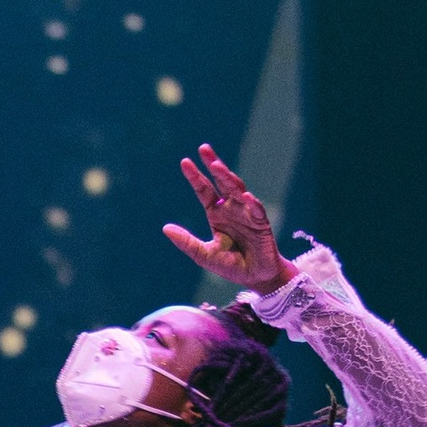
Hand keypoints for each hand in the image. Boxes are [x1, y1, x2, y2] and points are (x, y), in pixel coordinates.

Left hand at [161, 145, 296, 292]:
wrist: (255, 278)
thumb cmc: (230, 265)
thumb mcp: (203, 254)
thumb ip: (187, 241)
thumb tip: (165, 228)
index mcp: (216, 213)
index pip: (204, 191)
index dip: (195, 177)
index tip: (185, 162)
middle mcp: (231, 209)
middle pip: (221, 182)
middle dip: (213, 165)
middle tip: (203, 149)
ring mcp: (247, 214)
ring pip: (237, 190)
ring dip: (228, 178)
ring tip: (217, 166)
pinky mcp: (261, 224)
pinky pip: (256, 211)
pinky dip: (251, 203)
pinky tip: (244, 196)